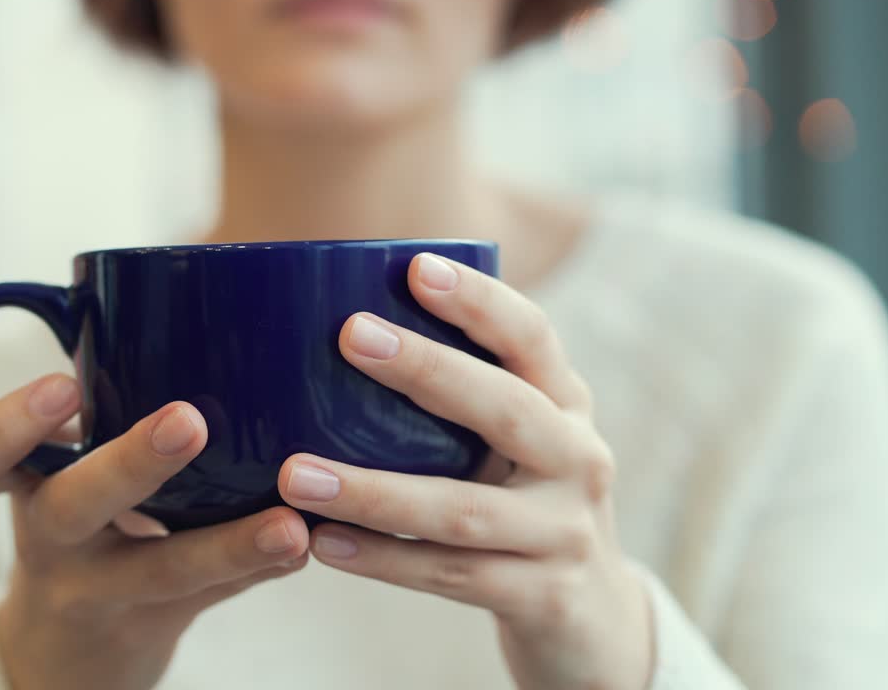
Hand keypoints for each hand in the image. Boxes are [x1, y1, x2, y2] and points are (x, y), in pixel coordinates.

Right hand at [0, 376, 309, 689]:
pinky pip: (213, 597)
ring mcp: (99, 589)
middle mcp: (51, 535)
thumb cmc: (82, 507)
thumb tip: (215, 282)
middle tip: (187, 422)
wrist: (71, 643)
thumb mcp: (68, 454)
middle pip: (70, 507)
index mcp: (23, 480)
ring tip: (286, 523)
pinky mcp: (154, 622)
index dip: (4, 425)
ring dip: (227, 545)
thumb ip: (110, 388)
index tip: (62, 385)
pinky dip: (261, 568)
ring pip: (160, 570)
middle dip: (128, 465)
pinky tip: (306, 543)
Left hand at [278, 253, 652, 689]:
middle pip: (507, 408)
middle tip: (348, 334)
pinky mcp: (545, 596)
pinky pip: (451, 574)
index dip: (481, 301)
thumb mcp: (515, 447)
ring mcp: (566, 532)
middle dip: (428, 369)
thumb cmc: (522, 506)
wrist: (592, 619)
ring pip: (461, 509)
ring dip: (373, 491)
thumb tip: (340, 330)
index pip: (533, 338)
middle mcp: (580, 460)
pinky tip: (324, 542)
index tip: (417, 267)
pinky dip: (383, 558)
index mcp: (566, 406)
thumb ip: (460, 399)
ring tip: (295, 473)